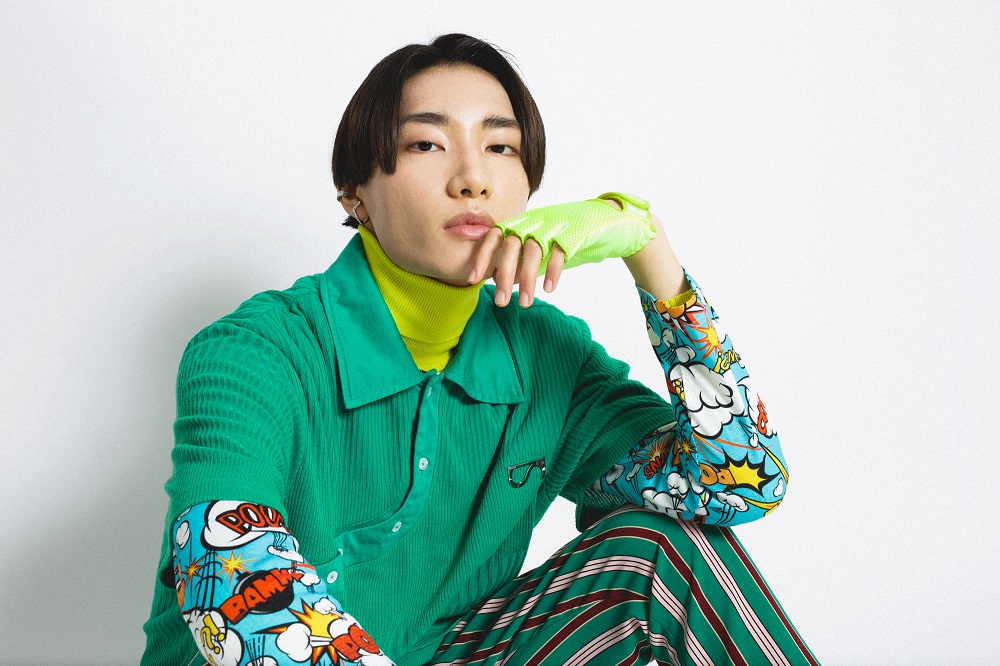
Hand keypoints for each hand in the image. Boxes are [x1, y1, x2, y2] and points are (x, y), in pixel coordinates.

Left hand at [468, 192, 655, 307]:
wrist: (604, 220)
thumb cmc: (566, 236)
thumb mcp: (539, 244)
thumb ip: (520, 257)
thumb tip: (497, 277)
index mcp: (522, 222)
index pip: (495, 235)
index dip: (483, 256)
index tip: (473, 279)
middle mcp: (534, 220)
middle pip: (511, 245)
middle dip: (505, 275)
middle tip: (501, 302)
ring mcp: (554, 224)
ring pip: (533, 251)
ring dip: (527, 279)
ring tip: (524, 303)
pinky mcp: (575, 231)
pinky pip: (560, 252)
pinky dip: (553, 271)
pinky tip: (549, 289)